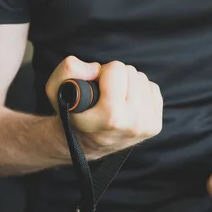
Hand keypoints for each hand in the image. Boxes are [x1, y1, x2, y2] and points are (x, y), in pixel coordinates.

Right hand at [46, 56, 162, 157]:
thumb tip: (95, 68)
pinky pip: (152, 89)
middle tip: (104, 94)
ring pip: (142, 79)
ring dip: (127, 84)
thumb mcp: (56, 90)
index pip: (116, 70)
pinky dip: (138, 92)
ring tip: (114, 100)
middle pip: (130, 72)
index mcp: (111, 117)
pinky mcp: (156, 126)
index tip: (94, 88)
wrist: (84, 144)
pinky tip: (126, 105)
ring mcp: (146, 126)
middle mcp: (132, 124)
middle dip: (115, 78)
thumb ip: (68, 71)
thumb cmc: (71, 114)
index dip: (102, 73)